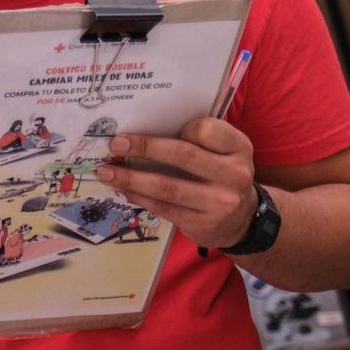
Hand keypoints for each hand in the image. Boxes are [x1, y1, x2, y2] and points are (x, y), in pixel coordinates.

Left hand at [98, 119, 259, 249]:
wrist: (242, 220)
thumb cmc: (221, 176)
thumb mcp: (223, 154)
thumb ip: (198, 141)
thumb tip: (144, 131)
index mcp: (239, 148)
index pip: (206, 130)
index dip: (179, 128)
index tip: (152, 125)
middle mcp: (234, 174)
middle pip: (183, 155)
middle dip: (144, 148)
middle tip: (116, 144)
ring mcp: (220, 202)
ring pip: (168, 186)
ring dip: (131, 178)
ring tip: (107, 172)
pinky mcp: (203, 224)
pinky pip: (164, 208)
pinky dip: (140, 197)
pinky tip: (124, 190)